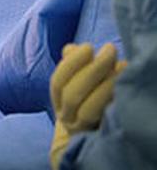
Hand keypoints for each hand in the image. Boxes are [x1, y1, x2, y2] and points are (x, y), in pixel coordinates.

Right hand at [49, 43, 126, 168]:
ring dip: (106, 85)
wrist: (95, 139)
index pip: (57, 82)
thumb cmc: (90, 102)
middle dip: (93, 69)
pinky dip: (115, 102)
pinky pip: (107, 122)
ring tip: (124, 66)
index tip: (88, 47)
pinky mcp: (100, 138)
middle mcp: (67, 118)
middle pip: (72, 95)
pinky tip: (127, 88)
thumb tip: (72, 49)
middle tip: (111, 49)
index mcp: (58, 102)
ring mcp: (83, 130)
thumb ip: (74, 65)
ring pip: (89, 110)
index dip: (71, 63)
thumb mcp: (78, 84)